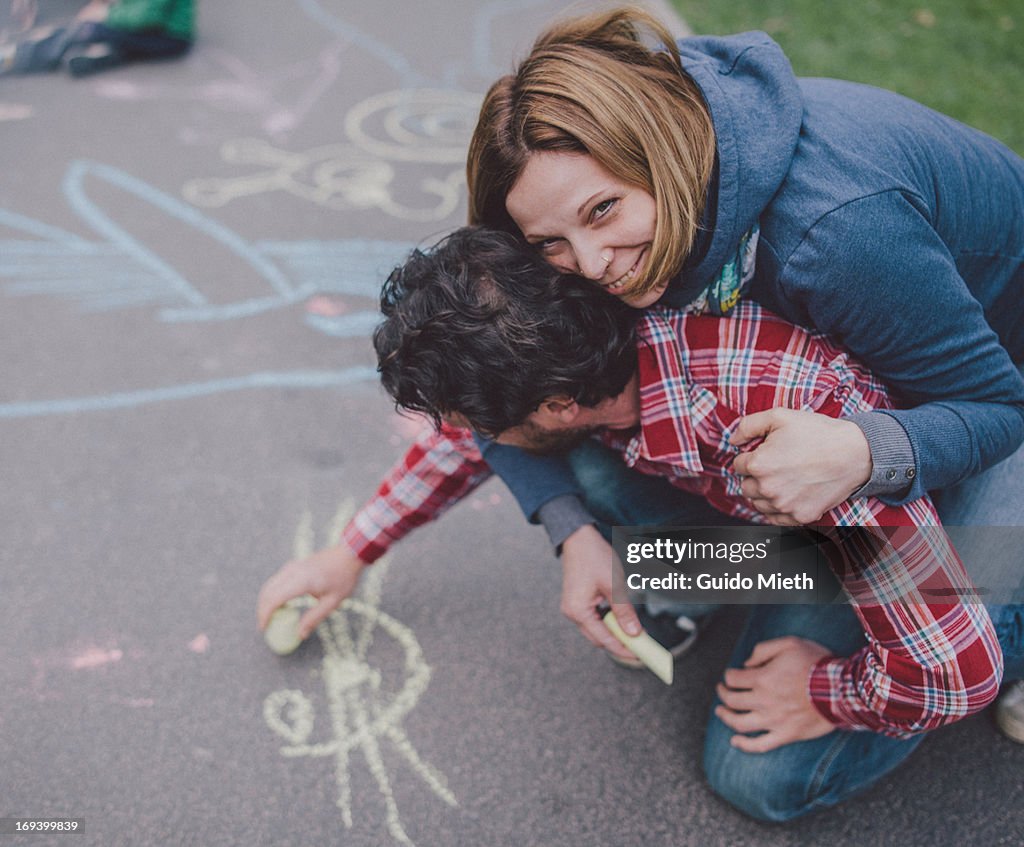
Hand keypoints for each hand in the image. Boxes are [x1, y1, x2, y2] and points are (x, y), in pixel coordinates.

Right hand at [256, 544, 366, 640]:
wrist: (350, 553)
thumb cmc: (344, 578)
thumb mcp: (333, 602)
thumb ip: (314, 618)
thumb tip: (299, 635)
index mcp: (302, 581)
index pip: (274, 599)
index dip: (265, 615)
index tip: (263, 628)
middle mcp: (293, 571)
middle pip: (267, 592)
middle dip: (262, 610)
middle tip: (265, 626)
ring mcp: (292, 566)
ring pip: (270, 584)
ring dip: (266, 601)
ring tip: (270, 617)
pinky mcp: (294, 564)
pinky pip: (276, 580)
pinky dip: (272, 593)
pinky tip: (280, 604)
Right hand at [560, 524, 641, 661]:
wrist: (578, 537)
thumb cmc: (594, 557)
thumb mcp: (614, 584)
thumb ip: (624, 611)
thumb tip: (634, 633)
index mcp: (578, 611)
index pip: (604, 639)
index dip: (623, 649)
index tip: (640, 655)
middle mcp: (572, 613)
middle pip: (599, 638)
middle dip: (620, 644)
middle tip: (641, 647)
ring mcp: (573, 608)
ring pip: (597, 630)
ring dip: (615, 632)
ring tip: (634, 633)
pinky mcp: (577, 602)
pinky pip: (594, 619)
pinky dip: (609, 622)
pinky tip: (621, 620)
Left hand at [715, 636, 834, 752]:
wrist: (843, 690)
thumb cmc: (816, 664)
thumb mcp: (789, 643)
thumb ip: (762, 649)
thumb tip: (747, 663)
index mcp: (762, 678)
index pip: (733, 678)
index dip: (729, 675)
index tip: (733, 674)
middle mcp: (763, 701)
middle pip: (732, 700)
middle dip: (723, 693)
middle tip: (722, 689)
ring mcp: (774, 721)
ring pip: (739, 723)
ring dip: (725, 717)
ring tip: (721, 711)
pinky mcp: (786, 735)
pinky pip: (760, 745)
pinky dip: (744, 745)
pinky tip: (735, 741)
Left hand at [730, 409, 870, 524]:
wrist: (855, 453)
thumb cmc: (817, 433)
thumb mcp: (780, 416)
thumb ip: (747, 426)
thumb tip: (733, 441)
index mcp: (759, 464)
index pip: (738, 464)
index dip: (752, 455)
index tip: (768, 451)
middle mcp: (768, 489)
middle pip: (745, 486)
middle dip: (755, 475)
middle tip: (776, 464)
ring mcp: (784, 505)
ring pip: (758, 503)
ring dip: (764, 492)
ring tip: (784, 478)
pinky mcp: (800, 516)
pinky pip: (775, 518)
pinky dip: (778, 509)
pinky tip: (789, 493)